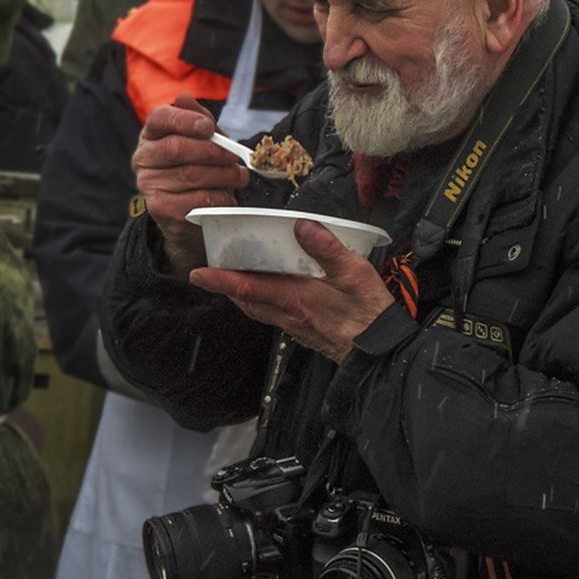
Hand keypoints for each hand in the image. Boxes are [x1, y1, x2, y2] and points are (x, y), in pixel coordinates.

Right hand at [133, 94, 248, 275]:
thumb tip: (183, 99)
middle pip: (175, 147)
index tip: (208, 127)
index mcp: (152, 134)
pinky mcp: (159, 208)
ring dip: (222, 175)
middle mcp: (144, 157)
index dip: (185, 120)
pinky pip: (193, 201)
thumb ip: (199, 120)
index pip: (159, 118)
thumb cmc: (198, 169)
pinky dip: (217, 199)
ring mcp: (148, 184)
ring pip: (189, 175)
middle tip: (234, 157)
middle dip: (210, 151)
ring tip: (239, 176)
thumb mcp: (203, 141)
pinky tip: (228, 199)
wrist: (191, 213)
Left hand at [188, 220, 394, 362]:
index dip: (220, 280)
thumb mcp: (355, 273)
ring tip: (232, 278)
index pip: (247, 287)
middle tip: (209, 270)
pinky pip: (271, 315)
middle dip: (224, 286)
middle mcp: (287, 314)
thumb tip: (300, 225)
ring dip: (240, 294)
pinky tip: (268, 292)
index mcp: (294, 298)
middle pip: (246, 300)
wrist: (381, 353)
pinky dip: (259, 302)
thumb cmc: (369, 311)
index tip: (197, 274)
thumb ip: (327, 249)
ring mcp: (294, 325)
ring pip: (257, 309)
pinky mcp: (303, 331)